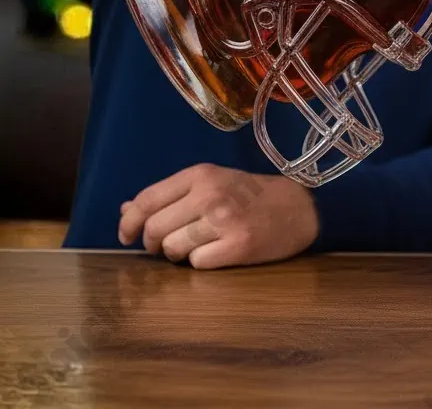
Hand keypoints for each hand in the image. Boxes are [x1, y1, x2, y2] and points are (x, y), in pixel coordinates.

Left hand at [118, 164, 319, 268]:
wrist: (298, 207)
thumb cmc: (250, 195)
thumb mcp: (211, 183)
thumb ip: (170, 195)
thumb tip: (125, 210)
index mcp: (201, 175)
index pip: (147, 199)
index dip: (129, 222)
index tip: (127, 236)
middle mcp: (210, 194)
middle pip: (155, 228)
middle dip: (153, 244)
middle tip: (164, 246)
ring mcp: (224, 220)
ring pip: (173, 249)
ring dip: (177, 254)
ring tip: (195, 247)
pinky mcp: (238, 245)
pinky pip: (197, 263)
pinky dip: (201, 263)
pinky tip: (216, 252)